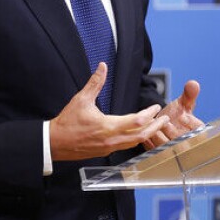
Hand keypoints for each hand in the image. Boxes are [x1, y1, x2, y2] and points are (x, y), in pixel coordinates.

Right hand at [50, 63, 168, 160]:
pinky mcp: (105, 152)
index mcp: (108, 126)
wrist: (54, 143)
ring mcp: (109, 148)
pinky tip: (139, 134)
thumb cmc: (67, 123)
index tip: (156, 108)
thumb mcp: (81, 99)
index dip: (150, 114)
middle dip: (155, 127)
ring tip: (156, 126)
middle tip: (165, 119)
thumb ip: (95, 83)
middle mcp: (111, 139)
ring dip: (147, 134)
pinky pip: (126, 146)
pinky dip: (136, 140)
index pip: (137, 121)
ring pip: (135, 143)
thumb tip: (102, 67)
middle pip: (141, 135)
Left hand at [144, 80, 203, 149]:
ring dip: (160, 138)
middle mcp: (187, 142)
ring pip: (169, 148)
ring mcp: (174, 150)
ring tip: (154, 127)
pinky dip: (150, 143)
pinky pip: (156, 151)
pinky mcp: (161, 154)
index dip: (191, 124)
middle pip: (184, 143)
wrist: (162, 123)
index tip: (183, 116)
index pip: (199, 131)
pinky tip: (146, 134)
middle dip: (174, 133)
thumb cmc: (177, 114)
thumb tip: (193, 84)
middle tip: (166, 123)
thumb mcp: (183, 103)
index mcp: (197, 131)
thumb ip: (189, 94)